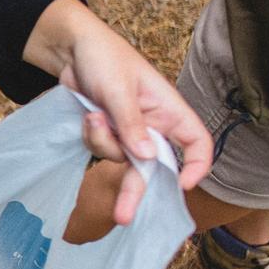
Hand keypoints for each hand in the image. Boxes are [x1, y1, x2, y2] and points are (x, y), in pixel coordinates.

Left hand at [25, 0, 211, 224]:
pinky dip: (91, 137)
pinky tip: (88, 115)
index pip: (196, 143)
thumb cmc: (105, 58)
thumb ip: (131, 124)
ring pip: (119, 158)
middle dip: (135, 191)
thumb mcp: (118, 89)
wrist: (71, 50)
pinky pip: (99, 149)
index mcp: (169, 110)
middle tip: (122, 218)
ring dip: (102, 142)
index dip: (196, 165)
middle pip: (152, 166)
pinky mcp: (107, 133)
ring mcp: (128, 132)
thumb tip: (146, 158)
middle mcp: (153, 125)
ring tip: (94, 115)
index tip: (182, 184)